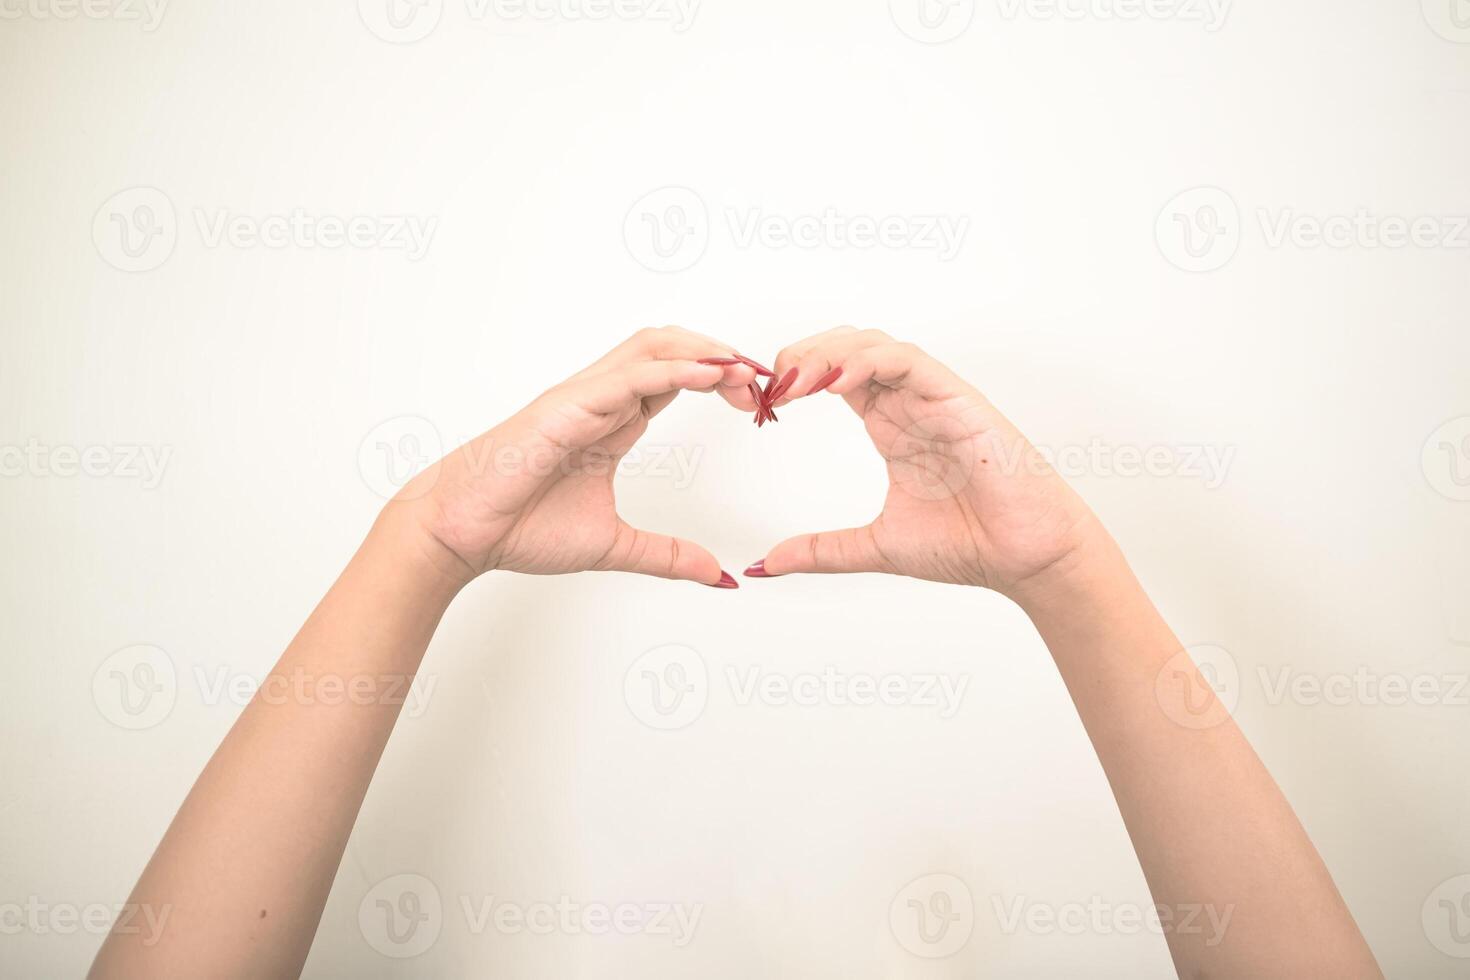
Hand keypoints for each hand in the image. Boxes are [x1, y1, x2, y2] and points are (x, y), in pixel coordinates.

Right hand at [395, 327, 767, 588]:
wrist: (462, 534)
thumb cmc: (520, 528)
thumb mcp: (616, 546)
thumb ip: (667, 556)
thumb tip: (719, 576)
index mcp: (611, 422)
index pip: (678, 379)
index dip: (722, 380)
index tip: (759, 402)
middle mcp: (601, 400)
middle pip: (672, 348)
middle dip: (722, 354)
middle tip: (764, 381)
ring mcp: (584, 398)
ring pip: (653, 347)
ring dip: (705, 350)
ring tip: (745, 368)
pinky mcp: (568, 406)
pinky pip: (629, 376)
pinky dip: (674, 369)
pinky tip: (711, 375)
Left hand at [747, 327, 1101, 597]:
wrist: (1025, 558)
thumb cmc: (970, 544)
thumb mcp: (875, 547)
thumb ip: (822, 551)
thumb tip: (764, 565)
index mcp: (890, 426)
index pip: (832, 376)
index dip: (793, 379)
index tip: (760, 405)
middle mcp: (908, 403)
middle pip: (844, 348)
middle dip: (801, 357)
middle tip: (768, 387)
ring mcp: (933, 397)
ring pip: (871, 345)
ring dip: (827, 354)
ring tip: (793, 382)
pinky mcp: (958, 398)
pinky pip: (907, 361)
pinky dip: (867, 362)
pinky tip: (835, 384)